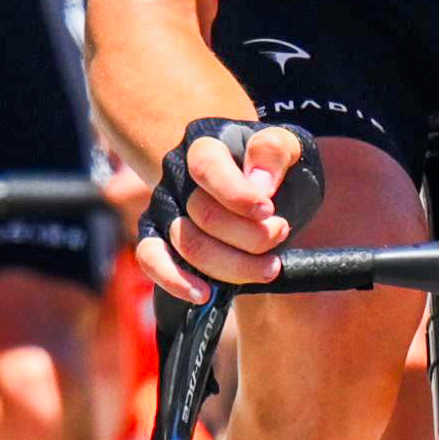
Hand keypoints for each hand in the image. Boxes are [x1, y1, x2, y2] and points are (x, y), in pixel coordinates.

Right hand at [133, 118, 300, 297]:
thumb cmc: (271, 165)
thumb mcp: (287, 145)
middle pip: (204, 215)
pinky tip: (205, 294)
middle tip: (282, 232)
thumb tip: (259, 185)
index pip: (208, 168)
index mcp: (205, 147)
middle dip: (252, 235)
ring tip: (270, 266)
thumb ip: (274, 151)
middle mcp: (178, 178)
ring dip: (234, 265)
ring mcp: (166, 209)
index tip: (268, 211)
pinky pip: (151, 259)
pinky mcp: (157, 236)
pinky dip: (175, 281)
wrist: (253, 180)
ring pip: (188, 245)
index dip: (237, 195)